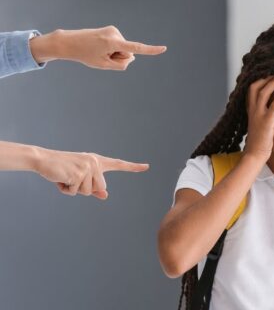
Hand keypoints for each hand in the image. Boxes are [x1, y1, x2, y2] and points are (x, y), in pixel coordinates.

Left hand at [30, 26, 166, 69]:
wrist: (69, 42)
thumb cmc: (85, 55)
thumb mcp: (104, 65)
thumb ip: (122, 64)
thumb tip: (132, 57)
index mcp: (113, 43)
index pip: (136, 48)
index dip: (151, 50)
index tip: (164, 49)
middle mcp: (115, 33)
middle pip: (127, 53)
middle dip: (118, 58)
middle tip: (101, 56)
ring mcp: (114, 30)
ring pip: (123, 49)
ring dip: (113, 53)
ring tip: (98, 51)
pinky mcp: (112, 30)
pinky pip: (119, 45)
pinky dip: (112, 48)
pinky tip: (99, 47)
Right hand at [33, 147, 148, 199]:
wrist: (44, 160)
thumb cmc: (63, 169)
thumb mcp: (80, 178)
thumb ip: (93, 187)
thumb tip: (105, 195)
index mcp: (97, 161)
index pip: (119, 164)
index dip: (133, 167)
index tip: (147, 166)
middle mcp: (95, 162)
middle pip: (99, 188)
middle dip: (84, 189)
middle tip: (71, 177)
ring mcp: (87, 167)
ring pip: (87, 192)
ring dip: (73, 189)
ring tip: (65, 177)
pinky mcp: (78, 173)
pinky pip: (75, 192)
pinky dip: (66, 189)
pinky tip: (61, 179)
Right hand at [243, 71, 273, 161]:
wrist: (255, 154)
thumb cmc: (259, 141)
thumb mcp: (259, 124)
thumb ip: (262, 114)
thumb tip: (269, 109)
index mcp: (250, 109)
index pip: (252, 88)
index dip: (261, 79)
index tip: (270, 72)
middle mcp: (252, 109)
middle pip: (256, 86)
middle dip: (267, 76)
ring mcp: (258, 114)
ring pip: (264, 91)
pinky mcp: (266, 121)